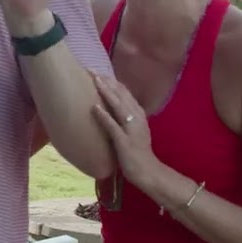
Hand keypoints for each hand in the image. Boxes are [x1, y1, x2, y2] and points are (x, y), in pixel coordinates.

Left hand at [91, 73, 159, 188]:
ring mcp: (131, 130)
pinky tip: (94, 107)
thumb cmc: (138, 153)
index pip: (125, 94)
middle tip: (92, 70)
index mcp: (138, 115)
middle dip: (107, 82)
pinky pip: (113, 126)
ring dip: (107, 92)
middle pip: (122, 95)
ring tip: (94, 80)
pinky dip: (104, 116)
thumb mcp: (133, 130)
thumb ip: (125, 118)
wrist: (149, 172)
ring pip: (119, 106)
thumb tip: (110, 108)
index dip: (113, 82)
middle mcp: (137, 118)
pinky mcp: (125, 142)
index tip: (99, 72)